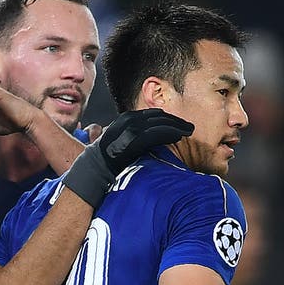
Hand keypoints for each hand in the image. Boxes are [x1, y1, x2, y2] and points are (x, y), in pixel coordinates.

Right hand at [62, 109, 193, 207]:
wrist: (93, 170)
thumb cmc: (107, 160)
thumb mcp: (120, 141)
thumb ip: (133, 136)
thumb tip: (150, 138)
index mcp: (125, 119)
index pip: (151, 114)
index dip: (168, 118)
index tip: (179, 124)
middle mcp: (126, 121)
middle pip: (157, 117)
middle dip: (175, 121)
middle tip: (190, 127)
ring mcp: (128, 130)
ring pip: (158, 123)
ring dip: (176, 126)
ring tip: (189, 131)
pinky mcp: (131, 141)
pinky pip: (154, 134)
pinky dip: (168, 134)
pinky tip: (178, 137)